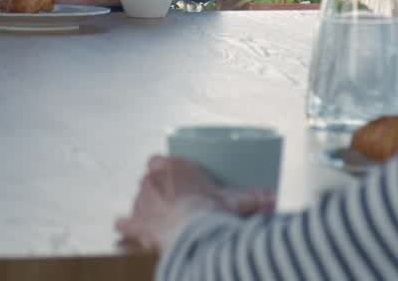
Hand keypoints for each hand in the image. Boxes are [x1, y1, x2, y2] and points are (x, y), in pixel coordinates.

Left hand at [115, 156, 275, 252]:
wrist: (195, 235)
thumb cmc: (212, 212)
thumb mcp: (236, 201)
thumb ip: (254, 197)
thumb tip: (273, 198)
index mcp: (171, 167)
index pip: (159, 162)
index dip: (164, 170)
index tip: (174, 179)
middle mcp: (151, 181)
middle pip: (149, 182)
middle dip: (157, 192)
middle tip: (172, 204)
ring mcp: (140, 203)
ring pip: (138, 202)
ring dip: (144, 211)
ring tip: (156, 221)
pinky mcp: (135, 225)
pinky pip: (124, 226)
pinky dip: (126, 231)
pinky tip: (126, 234)